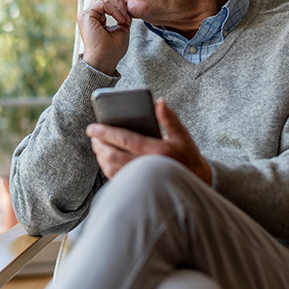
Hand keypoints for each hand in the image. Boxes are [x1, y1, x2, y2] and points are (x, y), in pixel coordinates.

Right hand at [77, 0, 131, 74]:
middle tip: (127, 17)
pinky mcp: (86, 16)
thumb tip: (127, 6)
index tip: (128, 20)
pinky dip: (115, 10)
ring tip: (124, 20)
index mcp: (96, 18)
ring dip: (119, 7)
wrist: (105, 60)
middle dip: (119, 2)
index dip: (120, 6)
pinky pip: (103, 3)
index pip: (107, 1)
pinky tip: (120, 20)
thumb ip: (122, 16)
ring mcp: (86, 15)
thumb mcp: (122, 28)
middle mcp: (89, 15)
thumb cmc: (112, 49)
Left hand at [87, 99, 211, 183]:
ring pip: (112, 168)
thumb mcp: (182, 134)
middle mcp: (147, 166)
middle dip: (99, 144)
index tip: (92, 127)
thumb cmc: (187, 154)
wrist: (196, 180)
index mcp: (157, 150)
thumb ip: (169, 117)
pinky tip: (104, 158)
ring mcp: (141, 178)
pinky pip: (115, 178)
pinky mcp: (138, 186)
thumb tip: (159, 102)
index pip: (125, 139)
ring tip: (97, 144)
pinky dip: (106, 167)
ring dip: (100, 155)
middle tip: (93, 135)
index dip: (106, 132)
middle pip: (113, 155)